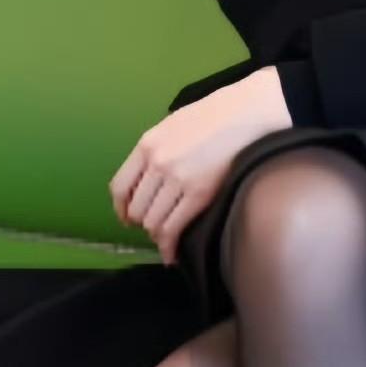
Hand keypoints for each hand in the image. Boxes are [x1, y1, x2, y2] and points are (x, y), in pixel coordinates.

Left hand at [109, 66, 291, 264]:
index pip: (120, 186)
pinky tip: (171, 253)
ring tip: (167, 238)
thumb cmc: (215, 114)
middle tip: (155, 227)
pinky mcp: (198, 194)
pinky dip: (169, 246)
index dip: (121, 209)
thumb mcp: (173, 124)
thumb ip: (157, 149)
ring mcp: (177, 180)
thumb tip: (149, 175)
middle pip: (136, 209)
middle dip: (142, 224)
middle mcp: (156, 164)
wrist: (245, 113)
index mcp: (147, 145)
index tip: (127, 218)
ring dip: (157, 235)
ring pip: (153, 222)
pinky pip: (174, 228)